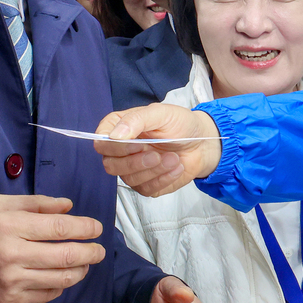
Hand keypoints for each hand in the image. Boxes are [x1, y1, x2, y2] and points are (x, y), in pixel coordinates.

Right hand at [0, 194, 105, 302]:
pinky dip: (61, 285)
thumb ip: (36, 203)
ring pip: (61, 278)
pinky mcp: (11, 301)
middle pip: (66, 255)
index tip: (97, 228)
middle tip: (100, 250)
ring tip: (85, 262)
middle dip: (90, 252)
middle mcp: (12, 254)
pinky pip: (48, 294)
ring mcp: (12, 281)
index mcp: (10, 226)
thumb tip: (68, 206)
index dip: (84, 228)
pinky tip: (62, 275)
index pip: (59, 228)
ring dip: (80, 270)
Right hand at [94, 104, 222, 197]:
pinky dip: (163, 179)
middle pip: (110, 164)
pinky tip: (176, 167)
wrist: (202, 143)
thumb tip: (114, 134)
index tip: (136, 144)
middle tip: (156, 155)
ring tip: (173, 158)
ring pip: (128, 179)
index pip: (101, 141)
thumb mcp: (161, 113)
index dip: (114, 146)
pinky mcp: (146, 184)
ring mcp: (133, 169)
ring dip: (153, 170)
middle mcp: (122, 150)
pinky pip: (146, 189)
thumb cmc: (181, 124)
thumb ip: (136, 120)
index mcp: (120, 128)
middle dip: (135, 162)